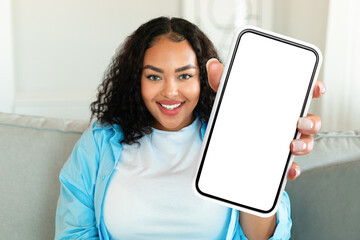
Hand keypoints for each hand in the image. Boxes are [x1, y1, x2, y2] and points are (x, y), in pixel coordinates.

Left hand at [206, 58, 326, 180]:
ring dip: (304, 145)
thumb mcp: (227, 97)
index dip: (314, 89)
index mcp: (280, 103)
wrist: (225, 141)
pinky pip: (290, 165)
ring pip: (305, 142)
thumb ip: (222, 82)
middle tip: (300, 122)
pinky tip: (288, 169)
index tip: (316, 88)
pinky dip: (292, 168)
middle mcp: (287, 122)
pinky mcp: (278, 159)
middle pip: (309, 120)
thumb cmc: (235, 114)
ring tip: (292, 145)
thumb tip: (213, 65)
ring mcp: (285, 140)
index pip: (303, 93)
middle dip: (311, 121)